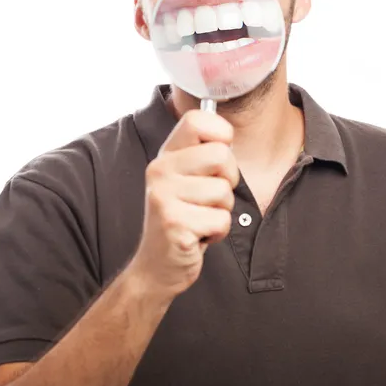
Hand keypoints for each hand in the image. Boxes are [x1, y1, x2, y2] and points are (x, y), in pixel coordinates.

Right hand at [129, 109, 238, 302]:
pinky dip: (218, 232)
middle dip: (229, 180)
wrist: (157, 266)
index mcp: (166, 155)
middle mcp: (160, 171)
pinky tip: (198, 235)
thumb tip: (227, 134)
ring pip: (224, 191)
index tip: (219, 155)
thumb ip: (202, 155)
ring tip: (201, 218)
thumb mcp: (186, 180)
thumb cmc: (182, 218)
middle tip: (211, 197)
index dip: (221, 133)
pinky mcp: (174, 223)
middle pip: (221, 154)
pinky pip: (221, 220)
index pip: (197, 119)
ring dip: (222, 211)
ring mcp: (164, 196)